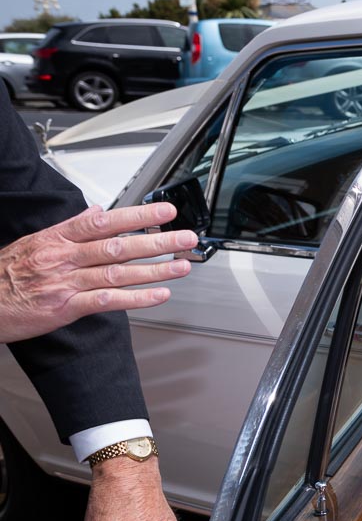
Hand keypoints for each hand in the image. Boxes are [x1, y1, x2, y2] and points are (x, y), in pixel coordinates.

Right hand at [0, 202, 196, 343]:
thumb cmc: (7, 273)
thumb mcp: (36, 241)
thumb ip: (71, 227)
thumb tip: (97, 212)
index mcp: (58, 238)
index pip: (104, 222)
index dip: (137, 217)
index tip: (164, 213)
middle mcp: (64, 258)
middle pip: (118, 246)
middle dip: (156, 242)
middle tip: (185, 238)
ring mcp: (66, 282)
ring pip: (117, 273)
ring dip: (154, 270)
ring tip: (181, 266)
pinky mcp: (65, 308)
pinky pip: (106, 301)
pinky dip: (135, 299)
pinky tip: (158, 295)